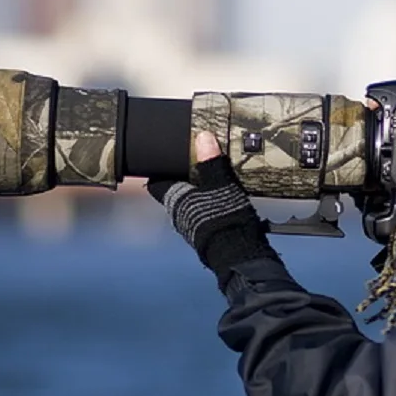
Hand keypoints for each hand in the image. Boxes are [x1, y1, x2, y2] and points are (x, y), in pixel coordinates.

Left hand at [147, 132, 278, 288]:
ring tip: (215, 177)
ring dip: (200, 192)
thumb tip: (203, 137)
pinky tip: (224, 199)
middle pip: (176, 190)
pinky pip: (203, 213)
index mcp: (175, 199)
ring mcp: (191, 226)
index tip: (167, 155)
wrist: (238, 258)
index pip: (157, 181)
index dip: (161, 167)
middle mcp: (178, 214)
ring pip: (190, 203)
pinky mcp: (206, 234)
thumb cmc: (224, 222)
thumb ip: (211, 162)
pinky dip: (210, 204)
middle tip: (198, 160)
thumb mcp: (221, 185)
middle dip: (185, 177)